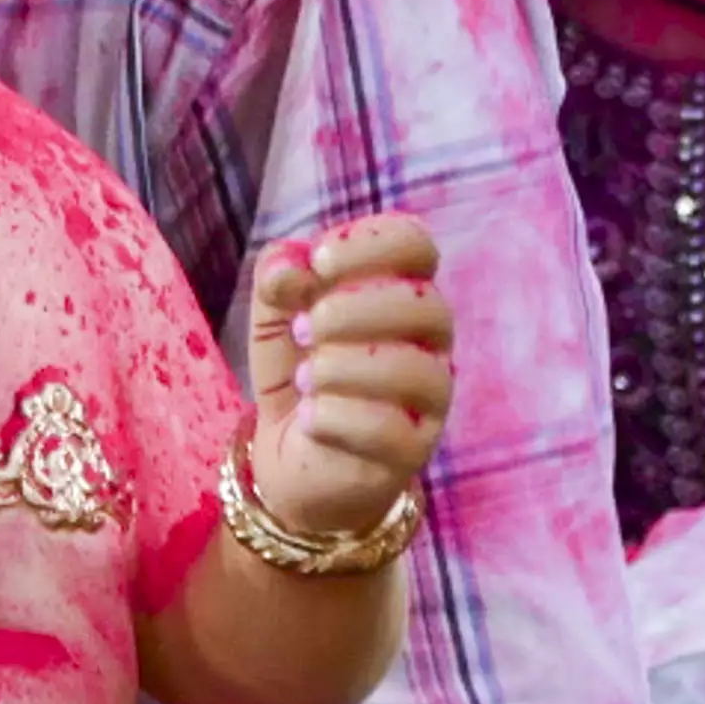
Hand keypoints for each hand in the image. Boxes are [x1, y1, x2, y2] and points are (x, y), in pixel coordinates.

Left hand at [244, 215, 450, 540]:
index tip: (319, 262)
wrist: (292, 460)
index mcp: (402, 291)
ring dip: (340, 366)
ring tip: (306, 379)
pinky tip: (310, 418)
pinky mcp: (413, 451)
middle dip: (351, 309)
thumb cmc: (297, 376)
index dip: (367, 244)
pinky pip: (388, 427)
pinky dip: (335, 418)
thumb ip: (278, 278)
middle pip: (426, 305)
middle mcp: (430, 341)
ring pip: (412, 369)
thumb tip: (290, 264)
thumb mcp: (274, 318)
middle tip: (304, 329)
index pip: (416, 244)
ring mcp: (429, 399)